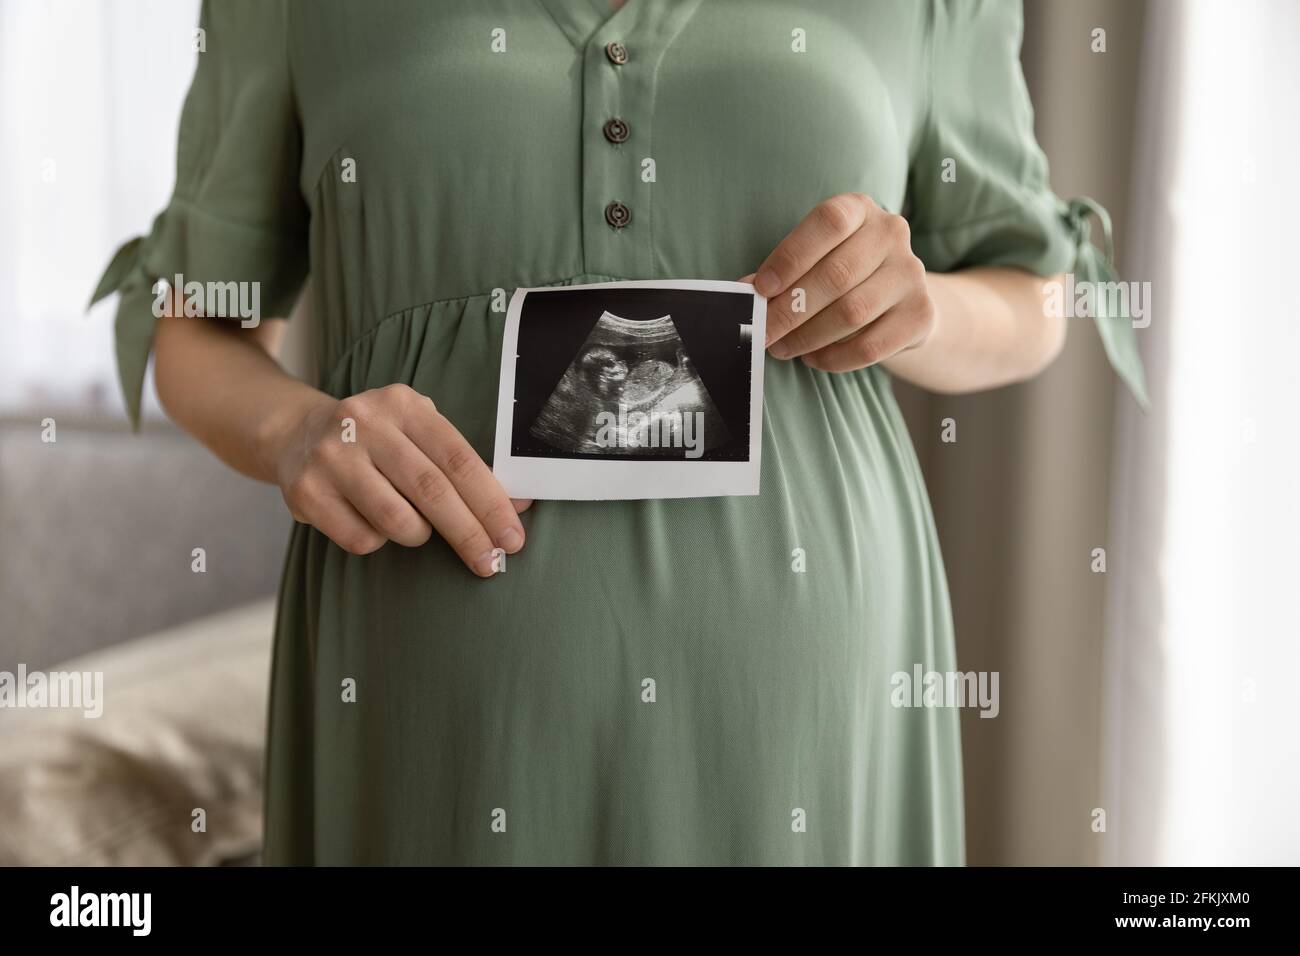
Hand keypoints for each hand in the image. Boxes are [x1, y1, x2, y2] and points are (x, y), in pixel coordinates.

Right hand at [271, 384, 530, 575]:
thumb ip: (465, 467)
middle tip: (491, 563)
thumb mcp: (419, 434)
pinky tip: (373, 523)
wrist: (297, 433)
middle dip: (468, 533)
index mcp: (404, 405)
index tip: (512, 538)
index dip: (491, 502)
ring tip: (416, 528)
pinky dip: (379, 541)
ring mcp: (331, 456)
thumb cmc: (379, 441)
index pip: (459, 459)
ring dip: (418, 535)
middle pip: (431, 490)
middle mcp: (365, 423)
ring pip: (396, 519)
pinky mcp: (305, 491)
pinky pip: (361, 538)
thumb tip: (519, 507)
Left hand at [751, 193, 935, 372]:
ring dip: (808, 336)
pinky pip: (871, 346)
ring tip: (782, 348)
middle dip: (790, 310)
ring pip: (853, 313)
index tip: (760, 288)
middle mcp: (891, 233)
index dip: (791, 255)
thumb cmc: (842, 274)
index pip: (828, 222)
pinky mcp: (921, 314)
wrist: (901, 300)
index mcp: (860, 209)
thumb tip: (746, 291)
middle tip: (762, 332)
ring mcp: (911, 273)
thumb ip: (784, 273)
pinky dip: (835, 358)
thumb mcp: (814, 260)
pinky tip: (813, 358)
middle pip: (836, 275)